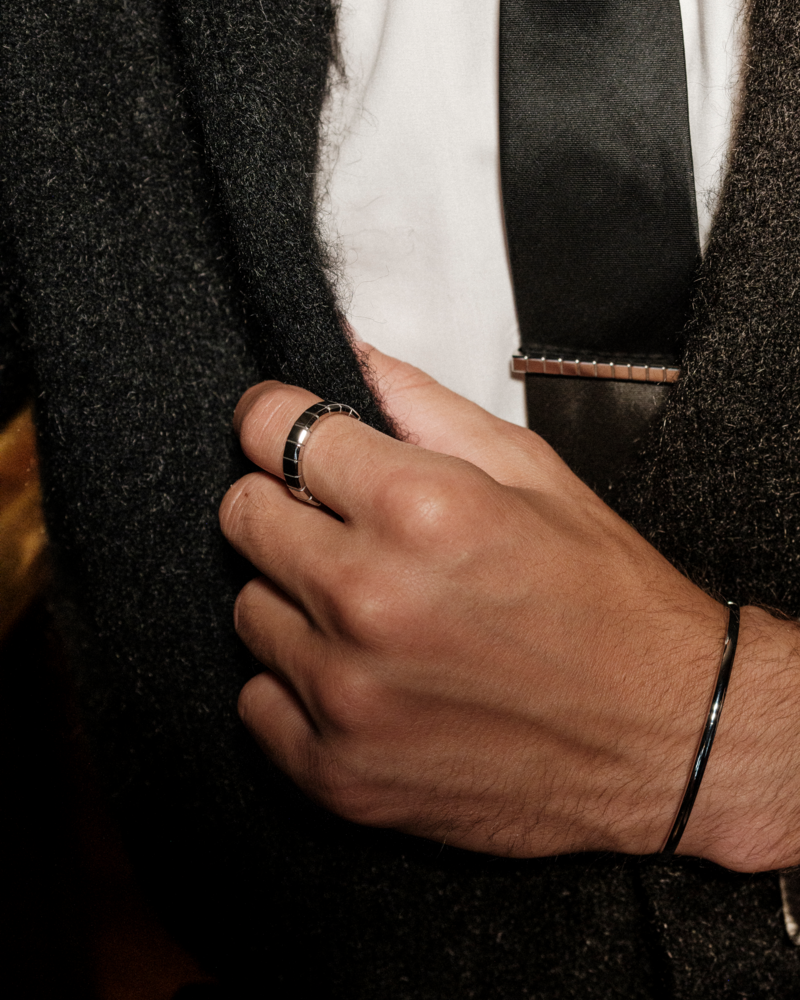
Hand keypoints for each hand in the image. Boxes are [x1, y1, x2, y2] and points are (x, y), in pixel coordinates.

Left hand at [219, 345, 799, 869]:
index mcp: (418, 509)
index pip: (269, 428)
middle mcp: (368, 601)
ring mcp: (346, 695)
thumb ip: (425, 405)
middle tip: (341, 526)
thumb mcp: (533, 473)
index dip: (275, 420)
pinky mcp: (337, 771)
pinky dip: (297, 682)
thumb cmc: (610, 608)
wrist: (666, 737)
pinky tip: (364, 675)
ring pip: (248, 609)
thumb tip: (354, 354)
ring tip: (372, 611)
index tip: (283, 430)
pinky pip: (258, 699)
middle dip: (283, 504)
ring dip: (295, 599)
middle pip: (242, 515)